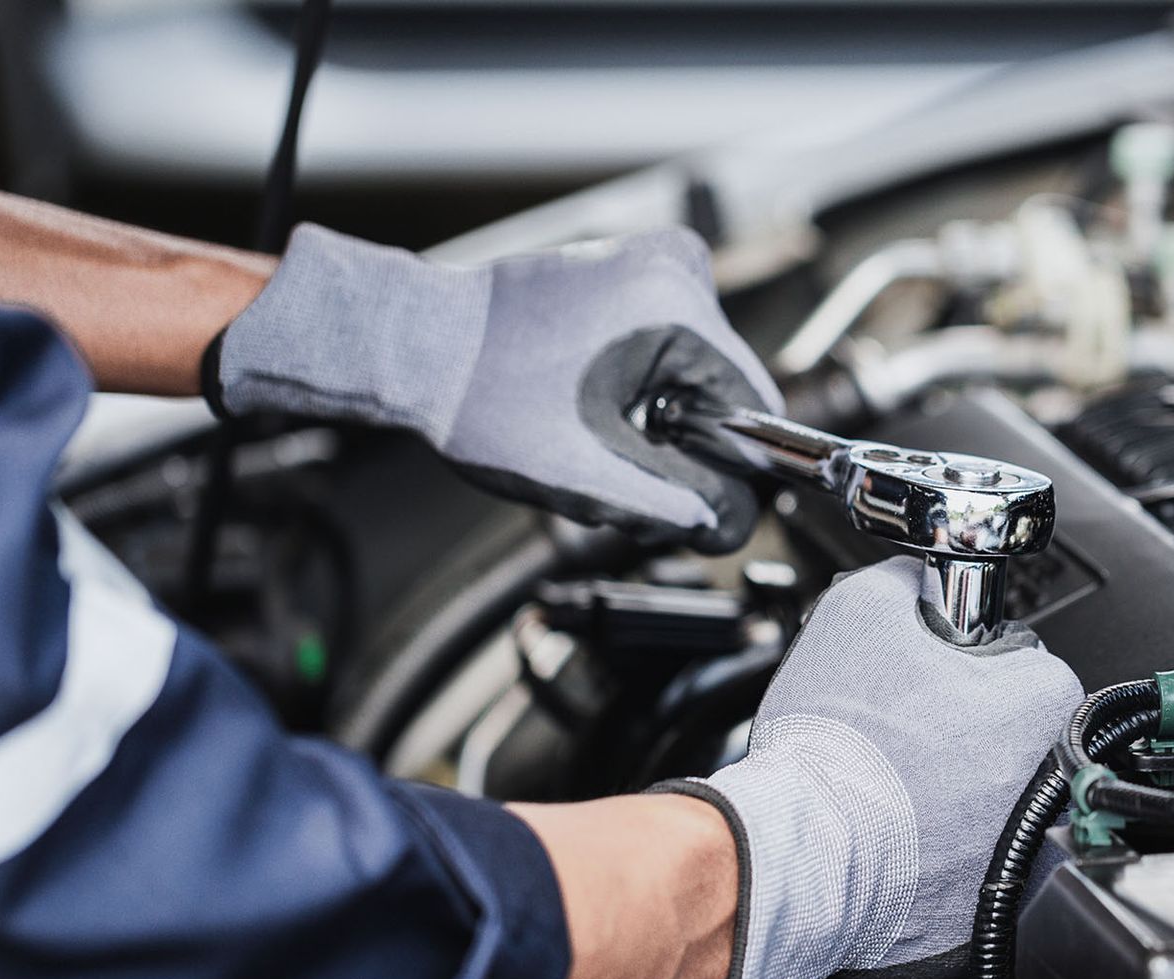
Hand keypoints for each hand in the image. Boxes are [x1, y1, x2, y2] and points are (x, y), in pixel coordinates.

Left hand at [211, 225, 780, 552]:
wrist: (416, 345)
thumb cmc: (481, 401)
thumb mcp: (587, 475)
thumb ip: (674, 505)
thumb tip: (733, 525)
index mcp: (676, 309)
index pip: (757, 407)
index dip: (737, 468)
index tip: (696, 501)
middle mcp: (676, 267)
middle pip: (728, 389)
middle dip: (692, 443)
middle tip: (626, 471)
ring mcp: (653, 259)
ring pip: (702, 372)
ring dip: (669, 419)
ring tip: (600, 434)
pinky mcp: (633, 267)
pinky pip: (674, 344)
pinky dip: (649, 385)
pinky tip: (596, 402)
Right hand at [650, 557, 1083, 978]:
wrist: (804, 852)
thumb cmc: (836, 745)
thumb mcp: (859, 609)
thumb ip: (903, 580)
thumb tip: (914, 579)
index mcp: (1041, 701)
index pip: (1024, 659)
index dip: (967, 657)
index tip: (931, 670)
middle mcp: (1052, 780)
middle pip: (1012, 731)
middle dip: (962, 723)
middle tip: (903, 725)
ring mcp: (1025, 850)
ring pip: (991, 797)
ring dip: (952, 786)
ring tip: (891, 778)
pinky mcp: (986, 904)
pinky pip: (968, 859)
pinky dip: (936, 846)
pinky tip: (892, 829)